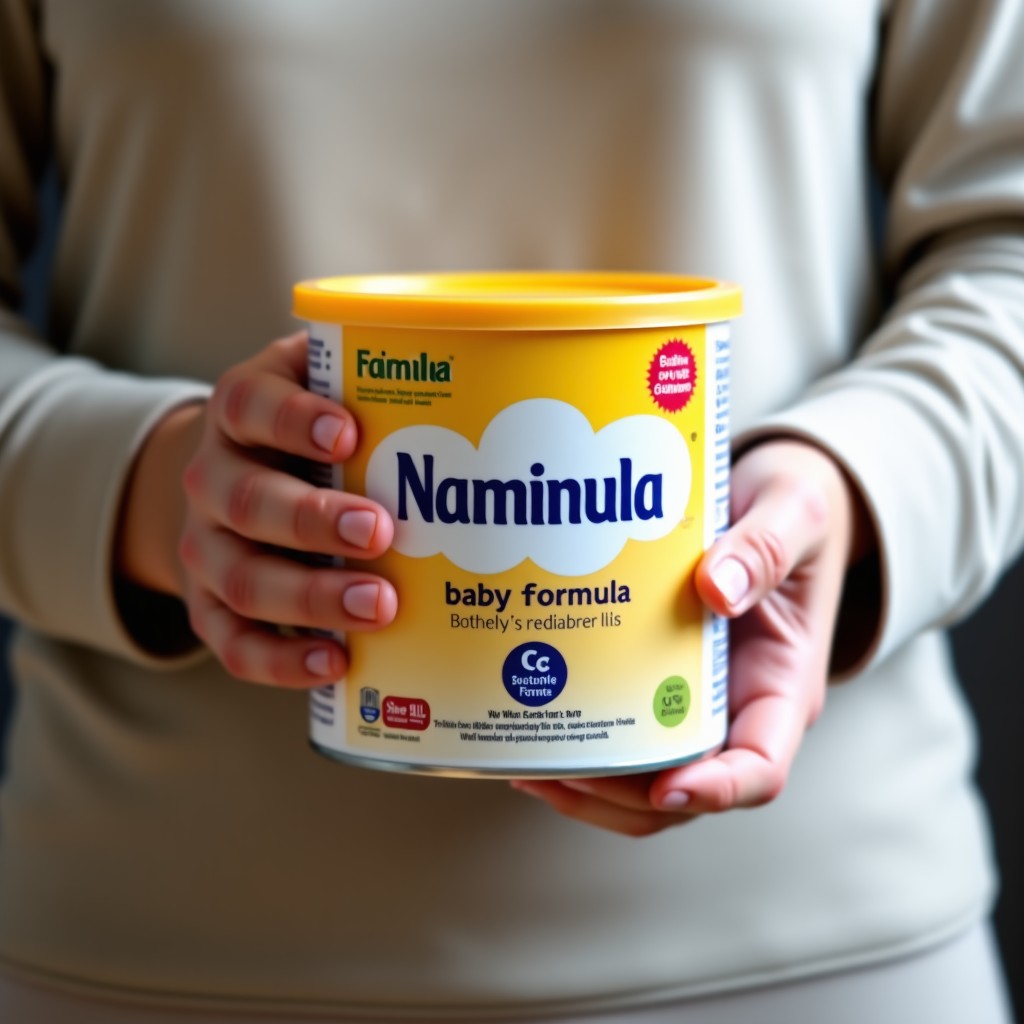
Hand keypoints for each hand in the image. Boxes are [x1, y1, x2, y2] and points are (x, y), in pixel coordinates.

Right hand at [118, 331, 396, 685]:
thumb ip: (371, 380)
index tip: (349, 433)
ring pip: (243, 578)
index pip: (248, 405)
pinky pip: (233, 643)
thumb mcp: (325, 389)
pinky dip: (281, 660)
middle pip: (246, 500)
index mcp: (239, 414)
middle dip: (313, 521)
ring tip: (378, 606)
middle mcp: (212, 479)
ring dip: (310, 597)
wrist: (237, 483)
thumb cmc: (307, 437)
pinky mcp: (211, 606)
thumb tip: (476, 375)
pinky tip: (335, 662)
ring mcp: (206, 548)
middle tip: (380, 531)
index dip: (291, 419)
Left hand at [510, 439, 869, 835]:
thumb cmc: (797, 513)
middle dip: (620, 797)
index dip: (716, 791)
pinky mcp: (660, 681)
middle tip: (557, 771)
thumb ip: (765, 548)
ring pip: (646, 782)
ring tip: (529, 768)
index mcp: (783, 686)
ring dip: (590, 789)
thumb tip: (715, 590)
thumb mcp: (795, 513)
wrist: (775, 504)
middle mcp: (738, 710)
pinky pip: (625, 737)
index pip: (760, 768)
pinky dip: (584, 747)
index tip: (667, 788)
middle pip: (685, 790)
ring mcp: (696, 702)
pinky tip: (537, 731)